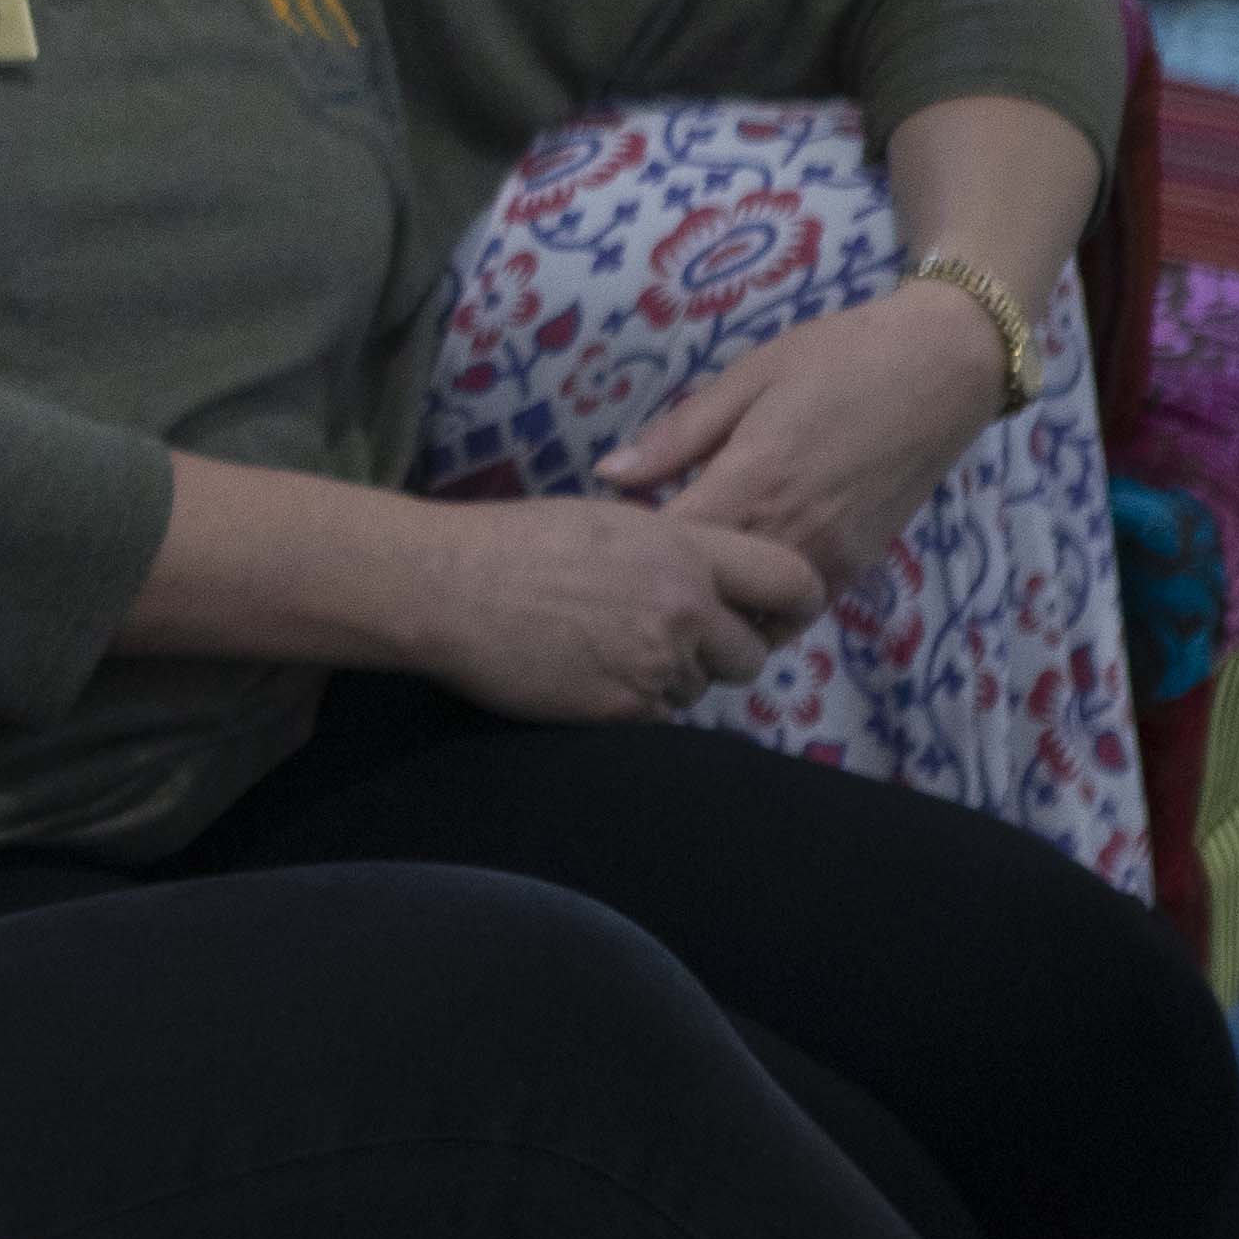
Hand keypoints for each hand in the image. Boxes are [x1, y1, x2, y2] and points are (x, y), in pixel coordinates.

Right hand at [412, 496, 831, 725]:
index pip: (789, 580)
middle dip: (719, 653)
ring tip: (609, 652)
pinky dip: (633, 704)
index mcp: (684, 549)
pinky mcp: (624, 708)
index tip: (771, 614)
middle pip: (749, 653)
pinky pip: (659, 717)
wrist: (446, 587)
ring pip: (700, 688)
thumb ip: (673, 552)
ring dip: (670, 679)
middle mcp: (684, 606)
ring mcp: (656, 662)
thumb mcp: (610, 522)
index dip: (792, 603)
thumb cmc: (515, 542)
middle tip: (671, 642)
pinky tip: (589, 676)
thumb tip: (707, 583)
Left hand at [593, 282, 1012, 596]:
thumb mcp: (746, 378)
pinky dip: (762, 610)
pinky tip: (737, 582)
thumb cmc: (838, 357)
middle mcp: (791, 533)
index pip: (671, 551)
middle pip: (709, 594)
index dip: (632, 553)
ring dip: (717, 609)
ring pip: (755, 618)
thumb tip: (607, 476)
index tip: (605, 542)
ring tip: (685, 582)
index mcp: (752, 482)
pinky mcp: (859, 567)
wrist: (944, 368)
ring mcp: (830, 558)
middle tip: (635, 570)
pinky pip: (798, 611)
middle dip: (668, 588)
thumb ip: (678, 436)